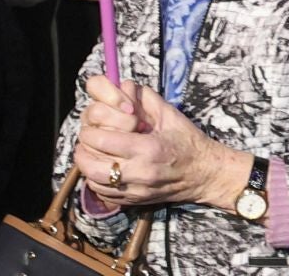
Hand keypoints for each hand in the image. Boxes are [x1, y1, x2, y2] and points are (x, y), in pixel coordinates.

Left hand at [72, 76, 253, 212]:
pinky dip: (95, 182)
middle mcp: (140, 173)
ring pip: (94, 183)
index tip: (93, 124)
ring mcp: (136, 191)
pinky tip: (100, 169)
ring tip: (89, 153)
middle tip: (87, 138)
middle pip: (93, 166)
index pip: (104, 141)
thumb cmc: (187, 141)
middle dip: (84, 148)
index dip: (92, 130)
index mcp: (148, 148)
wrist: (204, 173)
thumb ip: (144, 98)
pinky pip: (103, 195)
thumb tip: (122, 86)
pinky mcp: (135, 202)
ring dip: (87, 167)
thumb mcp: (170, 114)